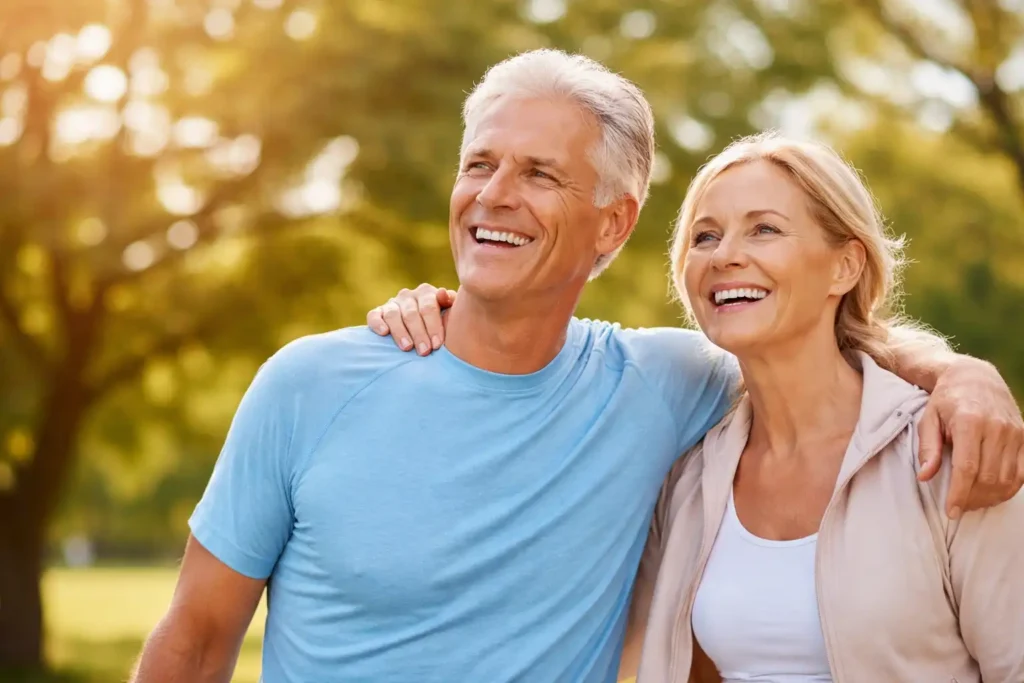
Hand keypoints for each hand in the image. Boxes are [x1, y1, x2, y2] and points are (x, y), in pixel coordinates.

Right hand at [366, 284, 455, 354]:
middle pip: (412, 314)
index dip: (434, 326)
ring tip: (407, 347)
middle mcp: (408, 295)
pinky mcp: (378, 312)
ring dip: (400, 332)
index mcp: (426, 293)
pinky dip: (377, 323)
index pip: (429, 307)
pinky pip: (374, 315)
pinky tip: (383, 333)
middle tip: (424, 351)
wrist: (423, 328)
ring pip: (393, 315)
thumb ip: (450, 302)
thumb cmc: (440, 322)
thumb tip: (442, 294)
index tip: (438, 344)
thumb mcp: (449, 312)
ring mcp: (392, 303)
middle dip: (419, 334)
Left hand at [917, 356, 1023, 517]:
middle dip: (973, 499)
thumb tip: (924, 477)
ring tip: (972, 502)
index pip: (966, 468)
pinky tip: (993, 494)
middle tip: (958, 507)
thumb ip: (928, 448)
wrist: (974, 377)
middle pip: (988, 477)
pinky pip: (1022, 472)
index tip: (950, 511)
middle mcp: (996, 427)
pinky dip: (1009, 488)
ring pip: (1007, 478)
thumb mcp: (928, 419)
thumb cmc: (945, 401)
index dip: (959, 494)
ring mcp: (1014, 432)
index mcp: (969, 421)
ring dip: (990, 497)